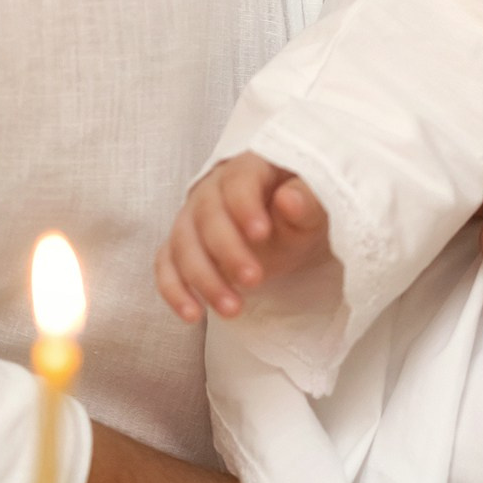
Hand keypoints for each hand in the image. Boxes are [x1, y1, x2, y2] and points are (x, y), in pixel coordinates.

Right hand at [154, 152, 331, 321]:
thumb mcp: (315, 209)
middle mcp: (212, 189)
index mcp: (248, 168)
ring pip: (183, 245)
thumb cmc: (301, 212)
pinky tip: (193, 315)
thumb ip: (306, 202)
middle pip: (207, 216)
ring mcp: (191, 217)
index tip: (262, 235)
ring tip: (233, 309)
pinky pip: (166, 265)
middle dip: (227, 252)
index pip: (238, 182)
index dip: (245, 207)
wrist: (287, 226)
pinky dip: (174, 290)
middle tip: (254, 280)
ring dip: (203, 280)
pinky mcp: (180, 246)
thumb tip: (288, 198)